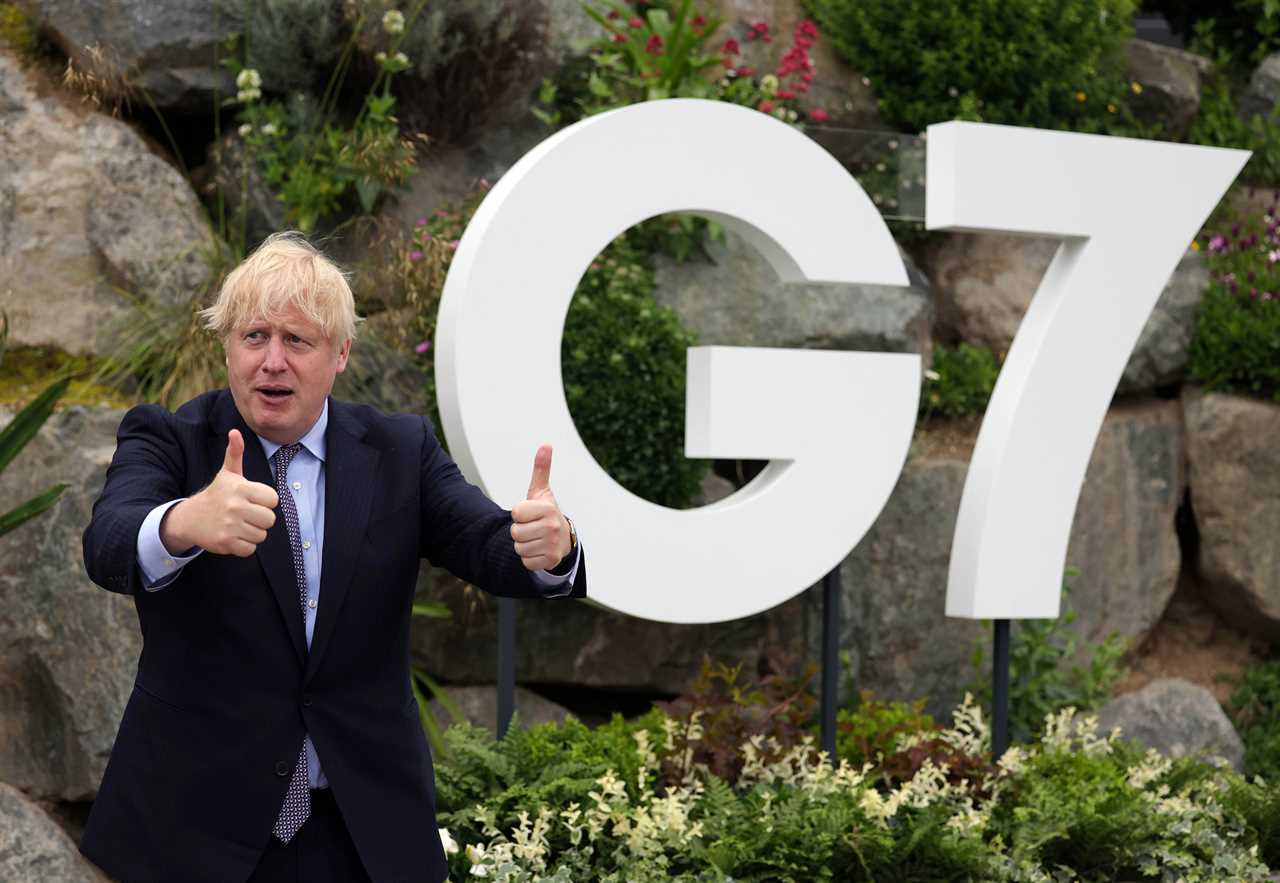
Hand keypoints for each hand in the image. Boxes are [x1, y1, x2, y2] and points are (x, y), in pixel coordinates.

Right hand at [160, 429, 278, 556]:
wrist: (190, 518)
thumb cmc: (216, 495)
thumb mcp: (227, 474)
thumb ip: (235, 453)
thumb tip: (235, 432)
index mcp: (240, 488)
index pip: (273, 500)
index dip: (265, 502)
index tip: (252, 500)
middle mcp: (235, 506)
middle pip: (270, 519)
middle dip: (260, 519)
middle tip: (246, 515)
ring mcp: (230, 525)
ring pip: (261, 535)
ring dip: (252, 533)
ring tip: (239, 525)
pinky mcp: (226, 542)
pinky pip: (250, 549)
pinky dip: (244, 546)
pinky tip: (234, 536)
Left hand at [510, 444, 571, 571]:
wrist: (564, 538)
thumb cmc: (546, 512)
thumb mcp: (541, 491)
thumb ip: (541, 469)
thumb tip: (545, 445)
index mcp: (547, 508)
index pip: (516, 512)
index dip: (519, 514)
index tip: (529, 513)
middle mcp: (552, 526)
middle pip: (515, 533)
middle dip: (520, 531)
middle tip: (532, 527)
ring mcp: (553, 544)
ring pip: (519, 548)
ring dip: (523, 545)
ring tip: (535, 538)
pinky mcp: (551, 560)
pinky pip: (525, 561)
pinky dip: (529, 558)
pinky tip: (539, 550)